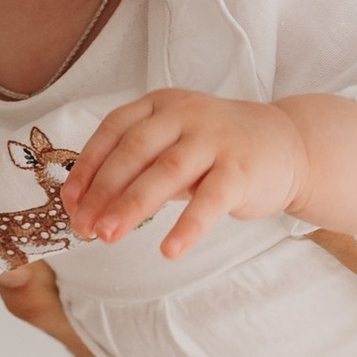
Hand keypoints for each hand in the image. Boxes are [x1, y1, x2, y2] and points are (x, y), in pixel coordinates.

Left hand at [60, 91, 308, 260]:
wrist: (286, 145)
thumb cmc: (217, 149)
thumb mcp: (173, 144)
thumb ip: (137, 166)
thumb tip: (89, 207)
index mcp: (160, 105)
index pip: (113, 131)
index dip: (87, 166)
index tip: (70, 202)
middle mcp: (185, 115)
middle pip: (134, 152)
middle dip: (103, 192)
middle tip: (84, 227)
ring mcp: (215, 139)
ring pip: (166, 172)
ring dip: (132, 206)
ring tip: (109, 237)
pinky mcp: (241, 170)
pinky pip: (210, 201)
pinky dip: (188, 227)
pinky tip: (169, 251)